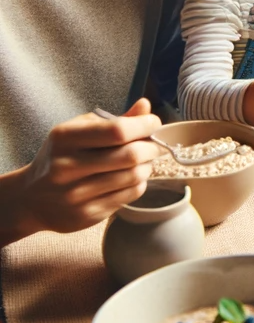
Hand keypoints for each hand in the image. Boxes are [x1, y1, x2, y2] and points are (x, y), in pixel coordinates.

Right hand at [17, 99, 161, 235]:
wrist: (30, 198)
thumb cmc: (61, 157)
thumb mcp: (79, 131)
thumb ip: (114, 120)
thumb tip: (145, 107)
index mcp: (65, 139)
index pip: (117, 131)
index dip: (144, 125)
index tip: (153, 123)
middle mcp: (67, 167)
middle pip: (130, 156)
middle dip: (151, 147)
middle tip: (153, 144)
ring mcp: (76, 194)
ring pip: (134, 177)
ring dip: (147, 166)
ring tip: (144, 161)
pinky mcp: (87, 214)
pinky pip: (130, 195)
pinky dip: (140, 183)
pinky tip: (132, 177)